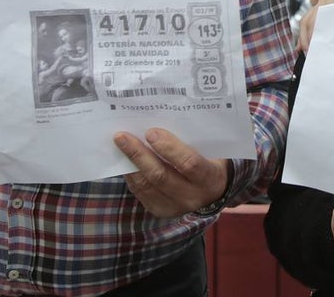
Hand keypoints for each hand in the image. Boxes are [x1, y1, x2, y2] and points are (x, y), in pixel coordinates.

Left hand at [115, 127, 230, 216]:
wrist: (214, 189)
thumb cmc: (210, 160)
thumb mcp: (209, 149)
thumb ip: (190, 139)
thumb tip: (159, 124)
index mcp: (209, 178)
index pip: (189, 163)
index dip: (169, 148)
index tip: (151, 132)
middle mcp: (192, 196)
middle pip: (161, 176)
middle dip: (139, 154)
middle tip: (122, 136)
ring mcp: (175, 207)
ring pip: (147, 186)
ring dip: (130, 164)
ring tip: (119, 145)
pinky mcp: (160, 210)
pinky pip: (141, 193)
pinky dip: (131, 175)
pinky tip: (125, 161)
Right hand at [297, 0, 333, 52]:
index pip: (322, 14)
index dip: (319, 31)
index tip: (320, 47)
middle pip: (311, 18)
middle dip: (309, 37)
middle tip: (313, 56)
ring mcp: (322, 1)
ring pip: (307, 19)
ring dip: (305, 36)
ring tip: (309, 54)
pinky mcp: (323, 6)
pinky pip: (310, 18)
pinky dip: (306, 32)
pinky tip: (302, 46)